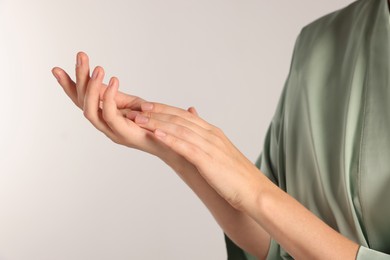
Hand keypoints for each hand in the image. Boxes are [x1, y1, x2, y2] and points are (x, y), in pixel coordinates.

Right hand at [52, 52, 198, 164]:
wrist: (171, 142)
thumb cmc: (154, 123)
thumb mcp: (132, 104)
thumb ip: (117, 95)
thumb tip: (105, 78)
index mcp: (104, 116)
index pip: (81, 100)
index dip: (68, 86)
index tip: (56, 69)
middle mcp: (103, 124)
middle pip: (81, 102)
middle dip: (79, 78)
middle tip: (81, 56)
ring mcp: (111, 130)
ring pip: (89, 109)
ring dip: (91, 87)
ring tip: (98, 68)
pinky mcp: (122, 133)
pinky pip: (109, 114)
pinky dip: (108, 96)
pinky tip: (113, 80)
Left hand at [130, 102, 263, 210]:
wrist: (255, 191)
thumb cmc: (237, 175)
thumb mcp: (220, 152)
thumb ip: (206, 139)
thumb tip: (196, 129)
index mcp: (213, 133)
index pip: (185, 116)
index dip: (165, 109)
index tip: (147, 106)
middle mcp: (211, 135)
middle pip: (180, 119)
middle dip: (157, 113)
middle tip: (137, 109)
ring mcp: (210, 147)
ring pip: (180, 130)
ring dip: (158, 123)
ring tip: (139, 120)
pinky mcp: (209, 161)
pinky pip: (187, 147)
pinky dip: (170, 139)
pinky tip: (156, 135)